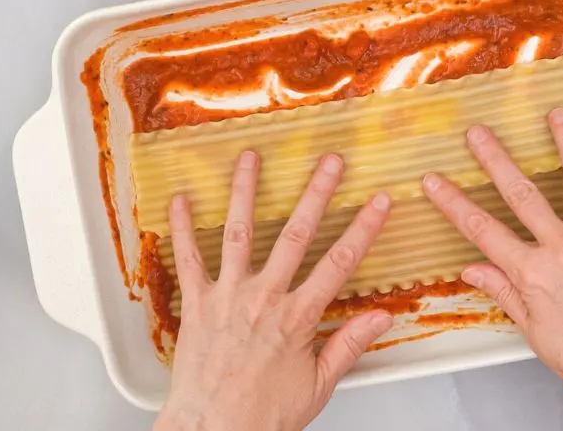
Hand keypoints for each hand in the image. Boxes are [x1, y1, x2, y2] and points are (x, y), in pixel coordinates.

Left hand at [155, 151, 393, 430]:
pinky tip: (181, 199)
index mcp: (297, 317)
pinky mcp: (196, 303)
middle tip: (330, 162)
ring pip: (239, 233)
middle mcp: (263, 298)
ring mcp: (227, 296)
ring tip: (251, 158)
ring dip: (246, 191)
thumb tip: (381, 318)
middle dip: (316, 194)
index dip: (363, 229)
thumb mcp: (318, 386)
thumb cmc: (261, 416)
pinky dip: (182, 228)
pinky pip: (187, 259)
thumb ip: (349, 345)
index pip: (339, 263)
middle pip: (296, 235)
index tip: (378, 202)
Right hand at [423, 109, 562, 430]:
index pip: (482, 230)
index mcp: (534, 275)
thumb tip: (476, 272)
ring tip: (555, 115)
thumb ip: (507, 295)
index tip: (435, 183)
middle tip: (478, 133)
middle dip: (494, 159)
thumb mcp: (538, 335)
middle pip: (521, 193)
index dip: (453, 204)